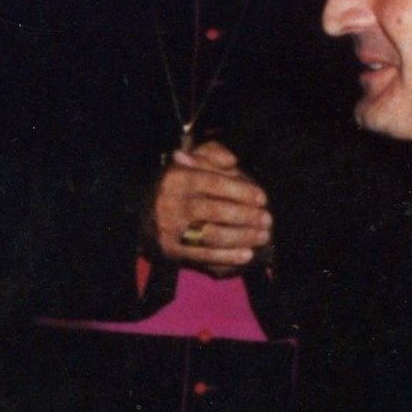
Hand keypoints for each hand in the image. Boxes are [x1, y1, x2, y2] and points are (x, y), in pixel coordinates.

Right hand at [148, 142, 271, 275]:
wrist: (145, 213)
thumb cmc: (179, 184)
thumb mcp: (192, 161)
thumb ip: (213, 154)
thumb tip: (231, 161)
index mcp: (177, 177)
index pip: (213, 183)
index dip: (241, 191)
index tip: (262, 198)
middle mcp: (171, 202)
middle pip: (214, 210)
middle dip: (246, 216)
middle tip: (267, 219)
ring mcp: (170, 229)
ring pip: (211, 235)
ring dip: (242, 238)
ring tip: (262, 236)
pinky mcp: (171, 250)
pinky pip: (203, 256)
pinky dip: (228, 257)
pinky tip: (246, 254)